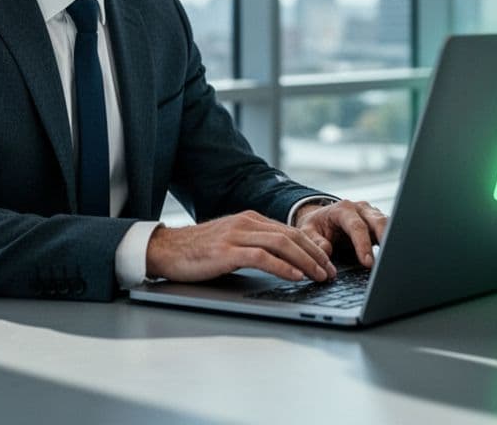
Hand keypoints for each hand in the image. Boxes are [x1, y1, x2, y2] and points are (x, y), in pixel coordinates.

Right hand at [146, 211, 335, 283]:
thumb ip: (254, 246)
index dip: (313, 248)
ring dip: (306, 262)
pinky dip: (283, 267)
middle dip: (316, 255)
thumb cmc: (198, 251)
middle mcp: (246, 222)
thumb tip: (283, 261)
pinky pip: (262, 257)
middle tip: (330, 273)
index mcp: (250, 219)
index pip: (290, 231)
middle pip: (291, 236)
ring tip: (320, 276)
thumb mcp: (231, 243)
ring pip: (282, 244)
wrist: (166, 250)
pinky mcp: (227, 250)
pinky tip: (295, 277)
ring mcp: (237, 235)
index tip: (326, 264)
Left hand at [293, 199, 388, 267]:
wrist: (322, 218)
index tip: (367, 262)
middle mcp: (360, 209)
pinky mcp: (378, 224)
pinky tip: (393, 257)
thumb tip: (326, 251)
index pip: (357, 226)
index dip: (363, 244)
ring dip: (391, 240)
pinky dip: (392, 243)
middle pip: (378, 221)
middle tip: (386, 260)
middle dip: (385, 239)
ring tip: (393, 259)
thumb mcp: (307, 231)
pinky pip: (390, 231)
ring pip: (388, 224)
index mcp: (342, 209)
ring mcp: (372, 215)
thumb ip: (314, 241)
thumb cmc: (316, 226)